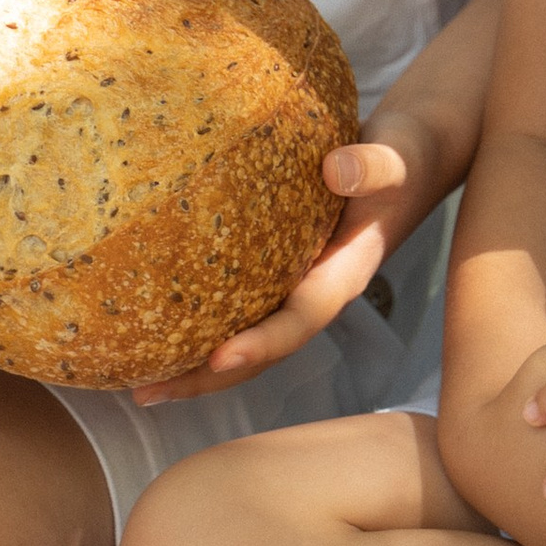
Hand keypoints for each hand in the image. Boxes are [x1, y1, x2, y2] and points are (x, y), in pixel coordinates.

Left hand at [133, 119, 434, 406]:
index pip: (301, 320)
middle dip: (208, 377)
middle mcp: (316, 289)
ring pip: (245, 335)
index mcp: (345, 274)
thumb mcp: (396, 157)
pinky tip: (156, 321)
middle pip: (262, 350)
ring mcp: (297, 283)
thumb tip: (336, 169)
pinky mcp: (280, 266)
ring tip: (137, 381)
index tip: (218, 358)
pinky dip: (200, 321)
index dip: (261, 344)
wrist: (409, 155)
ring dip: (195, 364)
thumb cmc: (403, 155)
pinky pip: (238, 303)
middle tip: (147, 391)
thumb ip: (374, 166)